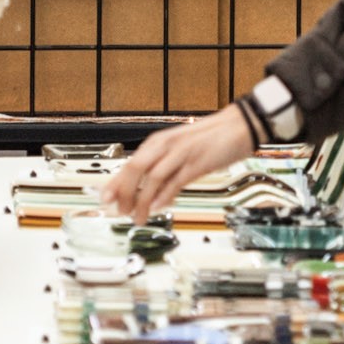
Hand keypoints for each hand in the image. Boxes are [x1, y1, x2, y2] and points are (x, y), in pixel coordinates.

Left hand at [100, 105, 257, 219]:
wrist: (238, 125)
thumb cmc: (210, 139)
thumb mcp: (180, 152)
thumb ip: (164, 169)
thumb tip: (148, 194)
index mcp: (159, 142)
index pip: (129, 163)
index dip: (115, 183)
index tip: (105, 199)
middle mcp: (166, 145)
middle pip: (136, 169)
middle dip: (124, 193)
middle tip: (120, 212)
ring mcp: (182, 153)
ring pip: (153, 178)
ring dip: (142, 201)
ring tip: (138, 218)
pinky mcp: (198, 162)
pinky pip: (177, 180)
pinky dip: (165, 195)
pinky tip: (159, 207)